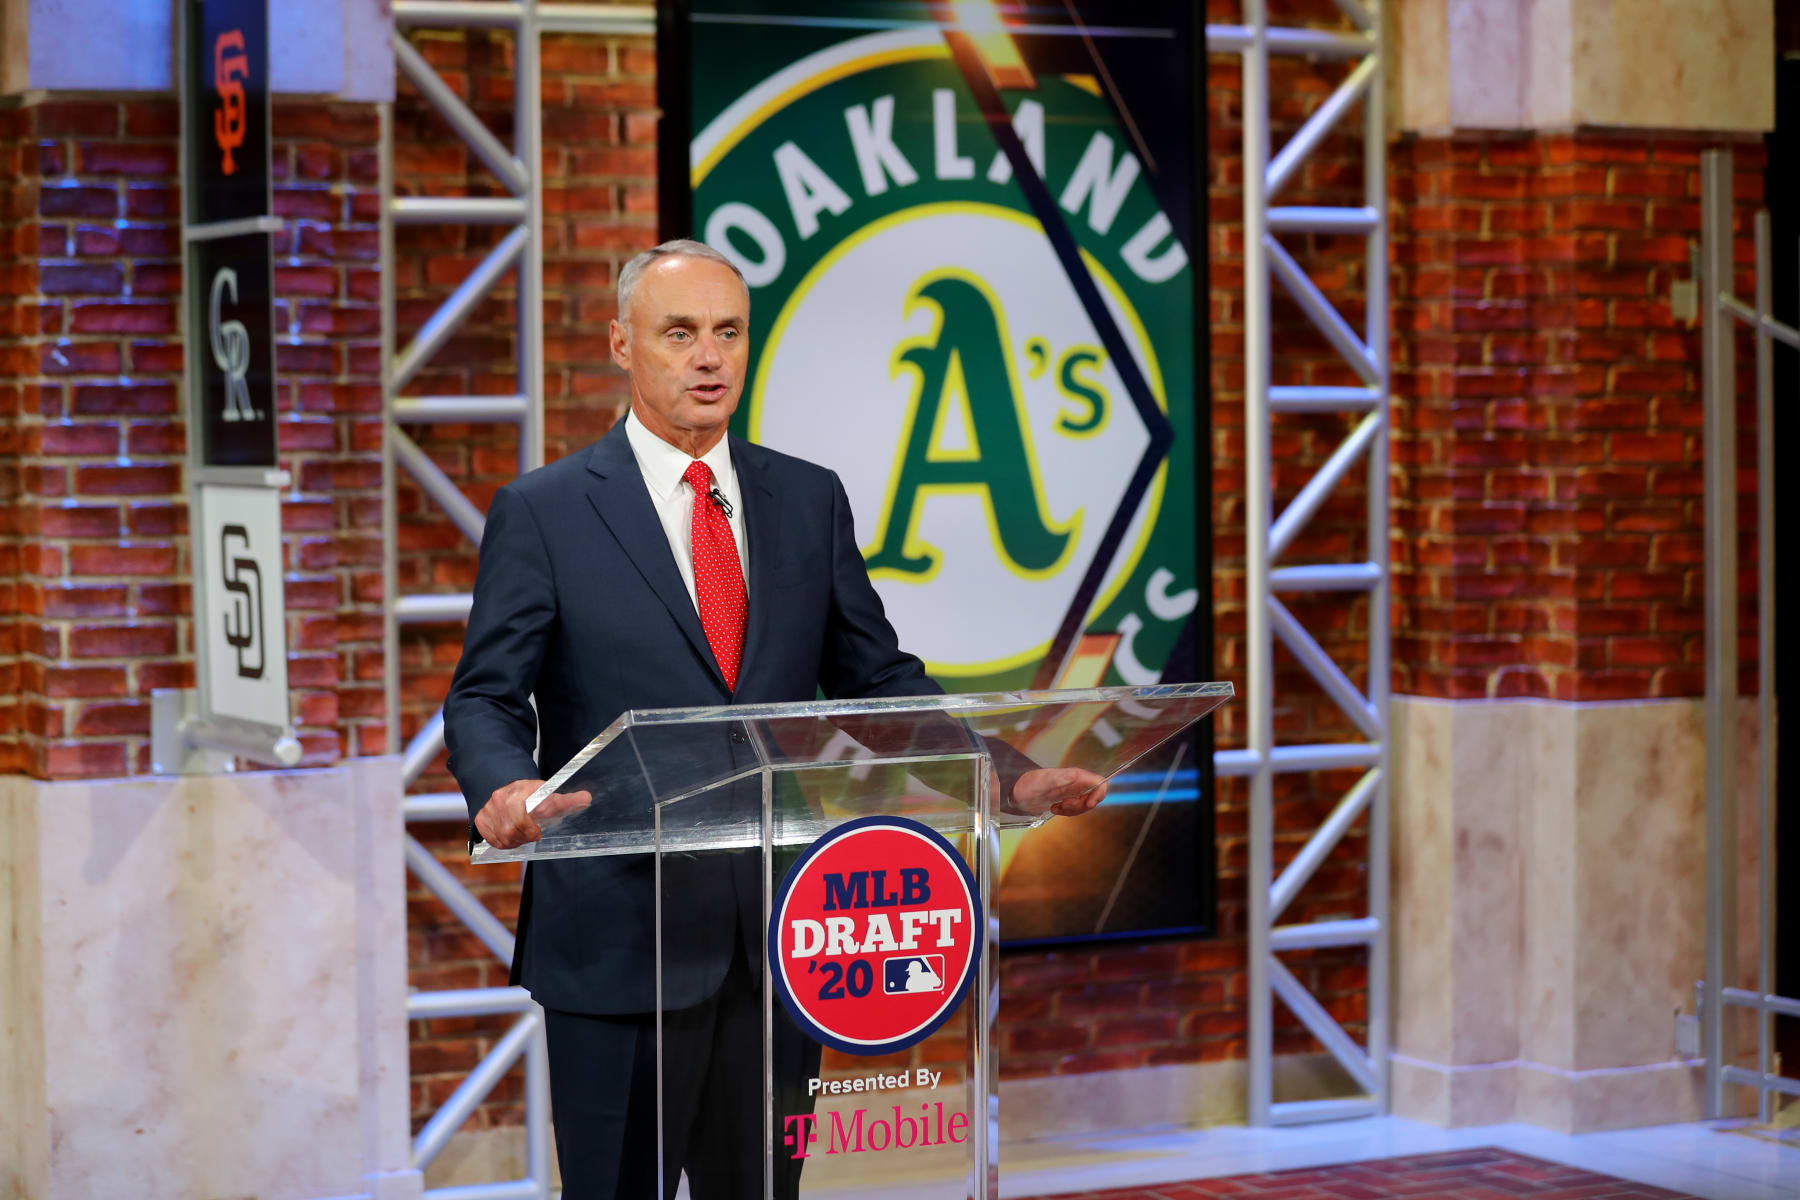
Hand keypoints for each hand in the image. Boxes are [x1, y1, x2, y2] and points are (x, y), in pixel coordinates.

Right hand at [475, 779, 591, 848]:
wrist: (504, 786)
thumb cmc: (529, 793)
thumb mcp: (547, 792)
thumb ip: (566, 799)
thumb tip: (587, 798)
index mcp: (516, 793)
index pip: (521, 818)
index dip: (531, 830)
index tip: (538, 832)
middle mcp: (498, 801)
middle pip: (512, 831)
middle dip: (525, 836)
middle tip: (533, 834)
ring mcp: (487, 812)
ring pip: (503, 839)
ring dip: (516, 841)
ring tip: (523, 833)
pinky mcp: (480, 821)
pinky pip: (493, 841)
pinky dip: (504, 842)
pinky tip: (512, 836)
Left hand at [1008, 767, 1109, 817]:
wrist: (1016, 791)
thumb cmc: (1029, 783)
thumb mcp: (1044, 780)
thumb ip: (1062, 778)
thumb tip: (1077, 775)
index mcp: (1076, 775)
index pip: (1100, 782)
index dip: (1099, 794)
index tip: (1088, 804)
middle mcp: (1077, 783)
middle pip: (1094, 797)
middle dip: (1081, 806)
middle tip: (1063, 805)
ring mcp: (1072, 791)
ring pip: (1085, 805)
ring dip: (1072, 811)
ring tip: (1056, 807)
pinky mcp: (1066, 799)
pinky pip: (1075, 809)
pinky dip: (1067, 813)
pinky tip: (1054, 809)